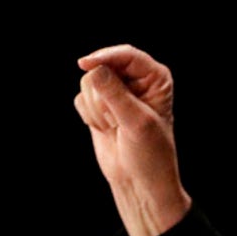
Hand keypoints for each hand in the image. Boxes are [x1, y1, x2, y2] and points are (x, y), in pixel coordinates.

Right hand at [74, 44, 190, 235]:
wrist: (138, 180)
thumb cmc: (149, 153)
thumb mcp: (136, 122)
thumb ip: (115, 94)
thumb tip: (93, 69)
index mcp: (156, 78)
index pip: (127, 55)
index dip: (105, 57)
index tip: (85, 65)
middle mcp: (137, 79)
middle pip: (101, 67)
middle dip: (103, 96)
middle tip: (117, 120)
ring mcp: (116, 91)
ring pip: (88, 83)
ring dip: (96, 109)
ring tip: (114, 126)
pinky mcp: (100, 104)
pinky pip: (80, 98)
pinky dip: (89, 116)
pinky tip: (106, 129)